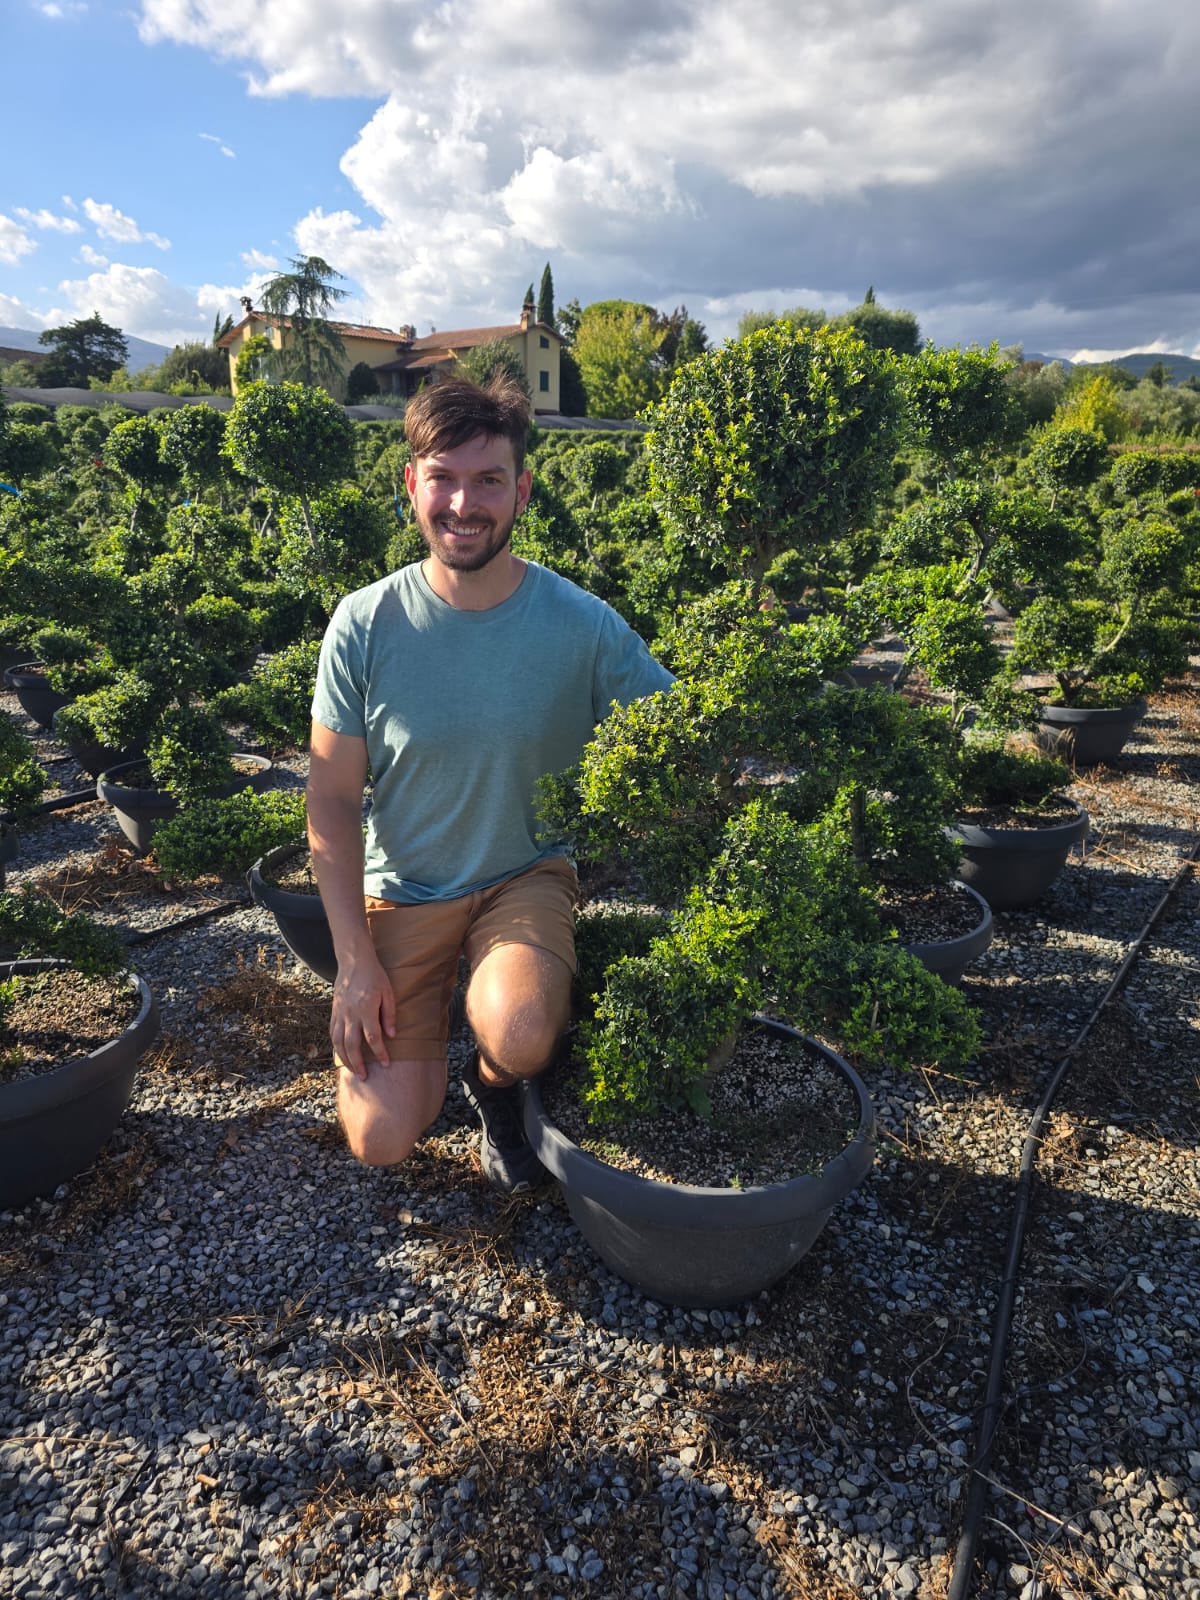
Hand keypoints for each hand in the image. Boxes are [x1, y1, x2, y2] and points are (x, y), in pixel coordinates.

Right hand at [329, 951, 395, 1078]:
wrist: (354, 961)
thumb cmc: (375, 976)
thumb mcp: (388, 992)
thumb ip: (389, 1014)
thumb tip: (392, 1035)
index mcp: (366, 1008)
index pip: (372, 1037)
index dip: (379, 1053)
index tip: (386, 1064)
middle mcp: (350, 1013)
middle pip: (351, 1045)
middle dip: (358, 1063)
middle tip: (365, 1077)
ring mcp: (340, 1013)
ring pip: (338, 1042)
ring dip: (345, 1059)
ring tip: (353, 1071)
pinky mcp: (334, 1011)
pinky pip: (332, 1033)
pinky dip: (336, 1047)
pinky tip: (342, 1055)